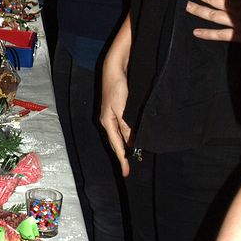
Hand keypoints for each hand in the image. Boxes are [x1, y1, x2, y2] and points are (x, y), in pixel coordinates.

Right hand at [100, 55, 131, 177]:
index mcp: (107, 122)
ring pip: (119, 135)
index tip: (126, 172)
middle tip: (128, 167)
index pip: (116, 145)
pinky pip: (122, 128)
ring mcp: (111, 115)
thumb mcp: (122, 108)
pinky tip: (132, 137)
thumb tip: (131, 141)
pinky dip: (127, 135)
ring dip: (125, 145)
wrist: (114, 68)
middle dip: (122, 155)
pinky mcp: (117, 109)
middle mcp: (108, 120)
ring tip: (132, 156)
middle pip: (116, 142)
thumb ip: (126, 125)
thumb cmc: (116, 87)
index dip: (122, 159)